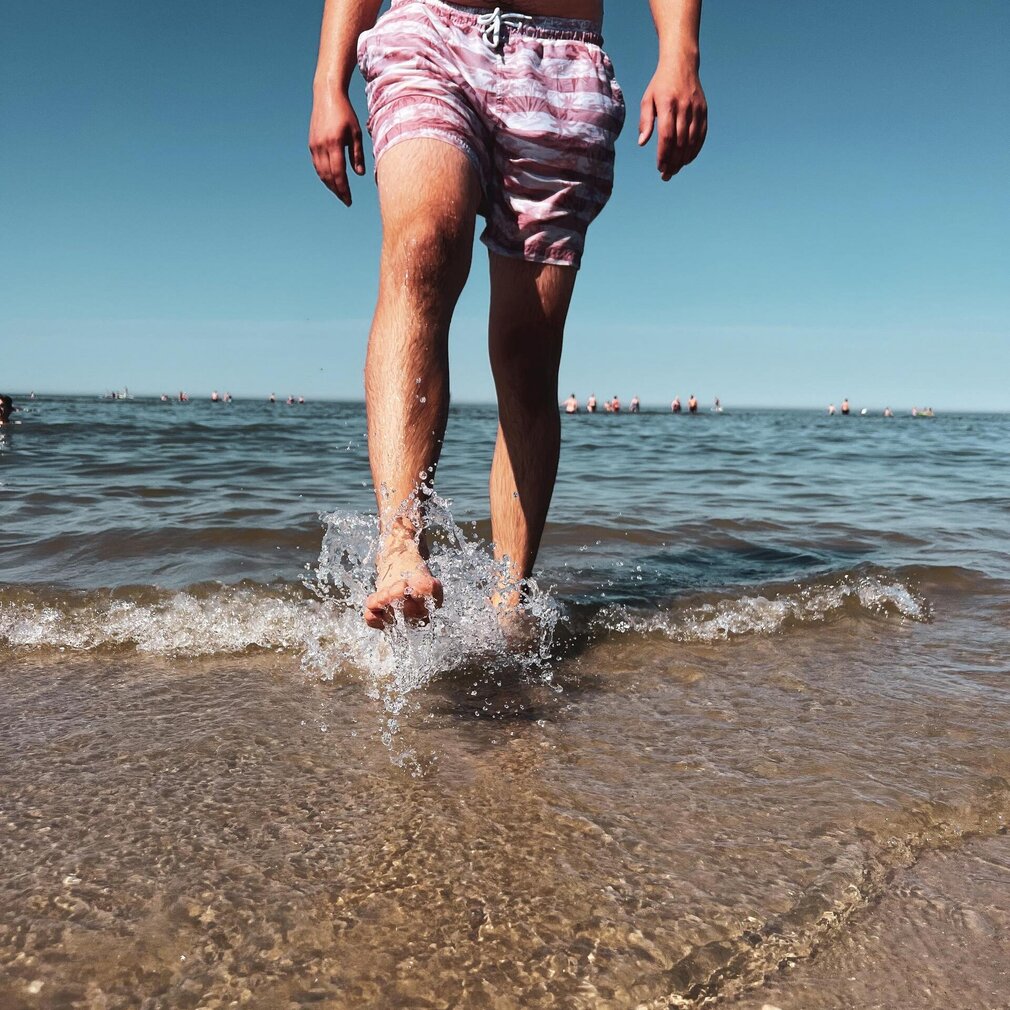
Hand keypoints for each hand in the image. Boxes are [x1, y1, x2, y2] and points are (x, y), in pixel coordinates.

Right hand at [309, 86, 365, 205]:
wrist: (327, 95)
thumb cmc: (346, 113)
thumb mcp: (356, 133)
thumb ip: (357, 154)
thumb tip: (359, 174)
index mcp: (334, 143)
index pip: (338, 173)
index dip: (344, 189)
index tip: (349, 200)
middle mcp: (322, 146)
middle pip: (328, 176)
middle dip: (337, 191)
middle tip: (346, 200)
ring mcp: (314, 145)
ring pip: (321, 172)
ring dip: (330, 185)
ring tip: (339, 193)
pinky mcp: (311, 144)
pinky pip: (317, 165)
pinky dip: (324, 175)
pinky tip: (331, 180)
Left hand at [638, 59, 706, 180]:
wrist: (681, 64)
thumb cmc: (660, 85)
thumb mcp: (647, 100)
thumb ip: (644, 121)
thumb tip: (642, 143)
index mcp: (667, 105)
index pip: (666, 136)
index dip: (664, 154)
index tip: (659, 167)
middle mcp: (684, 107)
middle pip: (680, 142)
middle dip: (673, 162)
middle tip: (666, 175)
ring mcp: (696, 109)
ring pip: (691, 141)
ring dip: (683, 159)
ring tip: (675, 170)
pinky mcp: (704, 111)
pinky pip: (701, 135)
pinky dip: (695, 150)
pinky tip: (687, 160)